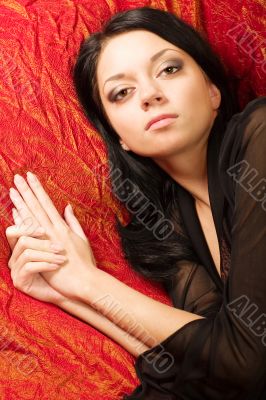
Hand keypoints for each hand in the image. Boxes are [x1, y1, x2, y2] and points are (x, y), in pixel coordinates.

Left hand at [7, 172, 97, 299]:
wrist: (85, 281)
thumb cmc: (85, 263)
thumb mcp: (82, 238)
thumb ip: (73, 222)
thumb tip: (67, 207)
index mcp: (64, 226)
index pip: (48, 203)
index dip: (38, 189)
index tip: (30, 177)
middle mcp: (55, 229)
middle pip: (38, 206)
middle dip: (27, 191)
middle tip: (17, 177)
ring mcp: (49, 239)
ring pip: (32, 217)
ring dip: (21, 203)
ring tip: (12, 190)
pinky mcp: (44, 250)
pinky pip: (30, 233)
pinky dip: (22, 222)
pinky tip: (14, 213)